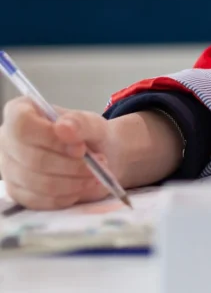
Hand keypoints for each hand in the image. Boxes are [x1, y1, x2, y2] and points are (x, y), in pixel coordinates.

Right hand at [0, 98, 119, 209]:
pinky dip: (65, 196)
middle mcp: (6, 141)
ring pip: (36, 183)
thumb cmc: (86, 133)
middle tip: (99, 162)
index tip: (80, 147)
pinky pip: (38, 200)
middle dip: (70, 165)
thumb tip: (63, 127)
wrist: (94, 155)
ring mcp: (8, 169)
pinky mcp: (17, 192)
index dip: (51, 138)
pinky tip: (82, 186)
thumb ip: (81, 123)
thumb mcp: (92, 123)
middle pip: (31, 159)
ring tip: (95, 174)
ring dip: (72, 182)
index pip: (22, 125)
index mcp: (20, 112)